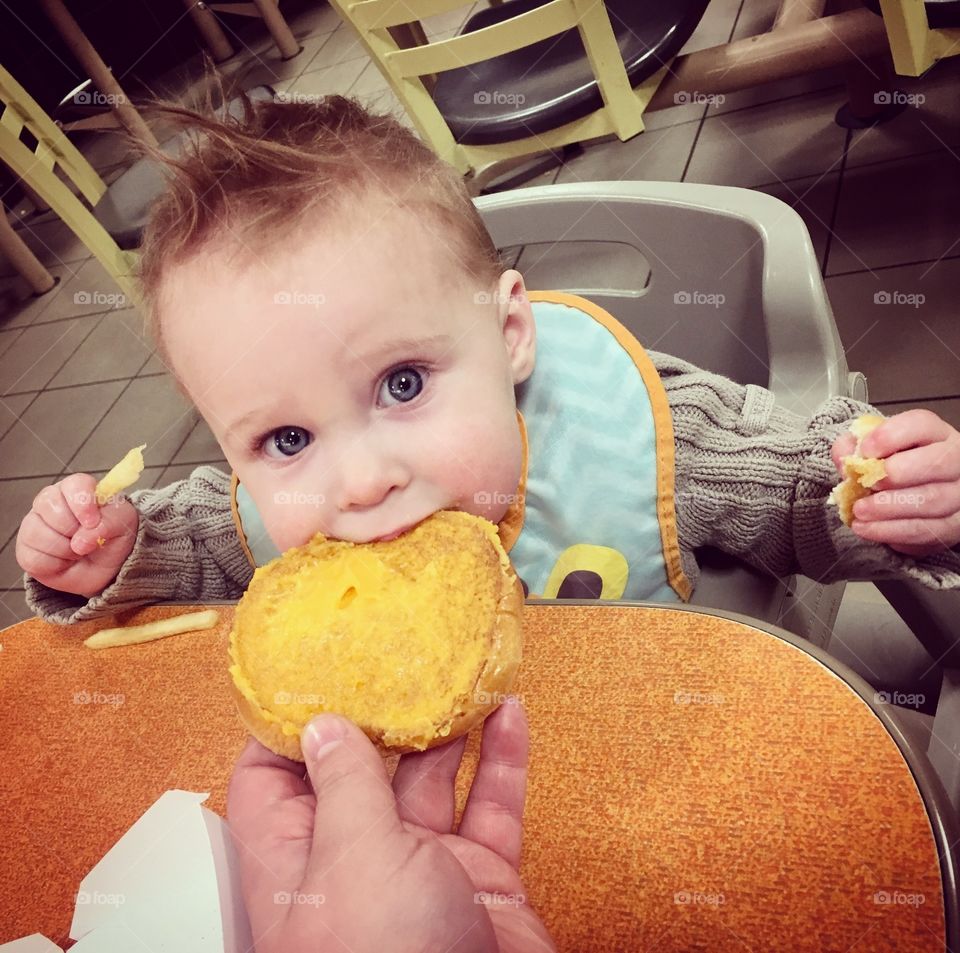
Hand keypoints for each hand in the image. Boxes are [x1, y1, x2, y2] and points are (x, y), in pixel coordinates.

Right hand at [15, 473, 138, 596]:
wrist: (104, 567)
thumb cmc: (112, 538)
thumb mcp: (123, 525)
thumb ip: (109, 524)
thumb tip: (80, 541)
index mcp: (78, 489)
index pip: (75, 484)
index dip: (82, 503)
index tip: (92, 522)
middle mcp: (51, 501)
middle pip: (50, 506)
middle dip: (73, 529)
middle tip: (87, 539)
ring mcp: (34, 523)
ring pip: (38, 533)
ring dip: (66, 549)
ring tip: (78, 550)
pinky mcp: (26, 548)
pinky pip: (35, 557)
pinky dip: (56, 564)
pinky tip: (65, 560)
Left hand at [227, 701, 554, 952]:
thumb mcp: (354, 856)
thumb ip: (342, 784)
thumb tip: (324, 726)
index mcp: (298, 860)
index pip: (270, 777)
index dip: (286, 722)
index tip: (311, 669)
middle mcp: (354, 860)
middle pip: (360, 768)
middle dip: (383, 713)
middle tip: (399, 660)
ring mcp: (419, 868)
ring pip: (431, 779)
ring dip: (450, 727)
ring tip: (459, 675)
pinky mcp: (477, 879)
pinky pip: (490, 807)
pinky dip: (504, 760)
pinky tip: (511, 716)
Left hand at [831, 409, 959, 556]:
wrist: (915, 493)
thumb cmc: (892, 466)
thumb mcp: (873, 449)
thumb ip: (853, 448)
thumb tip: (845, 460)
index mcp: (934, 434)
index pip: (921, 424)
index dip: (890, 436)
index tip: (865, 451)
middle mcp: (955, 460)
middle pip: (935, 463)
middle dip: (894, 476)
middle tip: (865, 485)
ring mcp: (959, 493)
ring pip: (931, 501)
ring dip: (889, 510)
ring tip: (859, 512)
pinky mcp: (954, 525)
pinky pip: (927, 531)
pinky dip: (893, 532)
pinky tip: (869, 529)